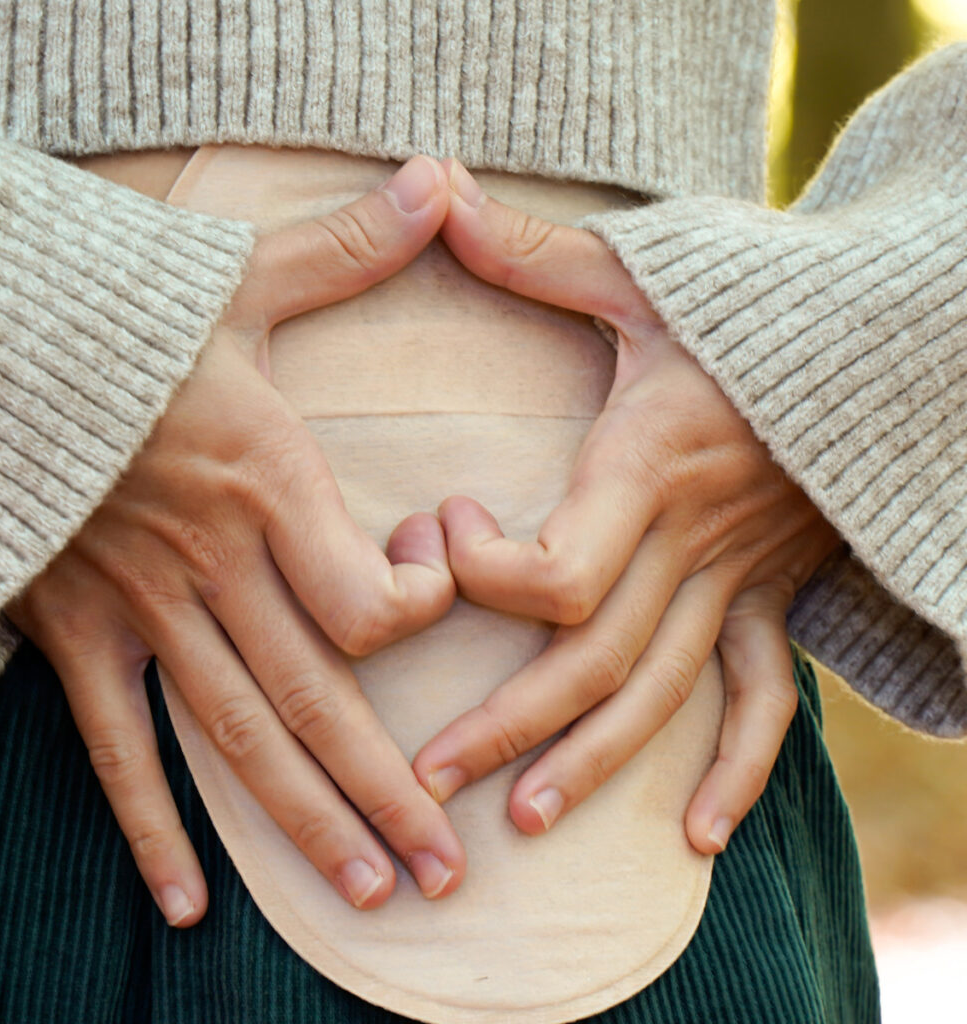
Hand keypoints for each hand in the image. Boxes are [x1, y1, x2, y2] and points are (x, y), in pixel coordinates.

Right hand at [7, 157, 465, 924]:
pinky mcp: (79, 633)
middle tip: (450, 874)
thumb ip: (348, 246)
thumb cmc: (124, 314)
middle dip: (389, 792)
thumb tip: (435, 175)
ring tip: (369, 897)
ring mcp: (141, 612)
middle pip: (319, 706)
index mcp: (266, 485)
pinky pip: (117, 748)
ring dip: (305, 827)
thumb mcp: (240, 276)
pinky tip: (186, 905)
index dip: (419, 612)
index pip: (368, 603)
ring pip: (237, 744)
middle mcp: (213, 568)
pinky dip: (152, 828)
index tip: (435, 583)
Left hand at [413, 162, 839, 852]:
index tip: (440, 526)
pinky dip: (737, 768)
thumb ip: (533, 252)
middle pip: (590, 661)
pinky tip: (699, 835)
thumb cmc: (753, 301)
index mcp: (648, 466)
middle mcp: (692, 541)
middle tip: (426, 781)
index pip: (556, 572)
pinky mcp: (773, 596)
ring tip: (525, 822)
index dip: (481, 575)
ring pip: (662, 696)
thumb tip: (434, 191)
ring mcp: (739, 580)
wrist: (887, 333)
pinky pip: (764, 701)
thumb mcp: (643, 270)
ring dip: (594, 765)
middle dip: (506, 724)